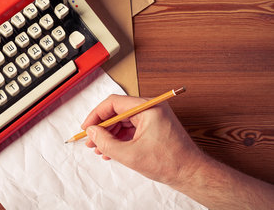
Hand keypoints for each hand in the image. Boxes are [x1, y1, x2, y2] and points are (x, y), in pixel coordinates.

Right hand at [81, 94, 204, 186]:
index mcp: (148, 107)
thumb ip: (106, 142)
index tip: (87, 128)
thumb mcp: (130, 154)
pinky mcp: (154, 126)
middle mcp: (151, 107)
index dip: (96, 115)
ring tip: (99, 148)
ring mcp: (153, 116)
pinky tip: (111, 151)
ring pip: (123, 120)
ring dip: (109, 134)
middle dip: (102, 127)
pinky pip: (131, 128)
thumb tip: (92, 133)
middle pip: (117, 111)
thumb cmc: (170, 162)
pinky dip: (120, 138)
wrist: (191, 174)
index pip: (113, 103)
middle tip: (91, 140)